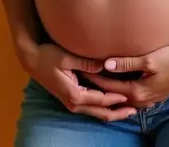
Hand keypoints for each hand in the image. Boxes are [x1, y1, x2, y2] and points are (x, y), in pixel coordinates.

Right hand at [20, 43, 136, 121]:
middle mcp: (74, 103)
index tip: (132, 96)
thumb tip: (105, 65)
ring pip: (97, 113)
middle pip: (101, 113)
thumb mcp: (66, 57)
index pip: (101, 99)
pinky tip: (115, 105)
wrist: (32, 61)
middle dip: (119, 112)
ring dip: (113, 112)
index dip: (117, 99)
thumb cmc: (48, 56)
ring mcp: (72, 104)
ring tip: (130, 110)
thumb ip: (86, 62)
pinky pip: (92, 108)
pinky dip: (104, 108)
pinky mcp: (72, 100)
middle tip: (136, 109)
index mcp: (74, 94)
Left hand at [81, 44, 168, 108]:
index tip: (80, 69)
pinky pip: (130, 97)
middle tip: (81, 76)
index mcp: (137, 91)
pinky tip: (115, 86)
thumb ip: (127, 63)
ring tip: (94, 81)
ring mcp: (147, 100)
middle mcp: (140, 99)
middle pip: (112, 95)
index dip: (93, 77)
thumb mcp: (149, 60)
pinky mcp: (152, 96)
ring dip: (108, 91)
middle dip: (97, 87)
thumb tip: (106, 63)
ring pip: (121, 98)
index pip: (108, 86)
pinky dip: (120, 92)